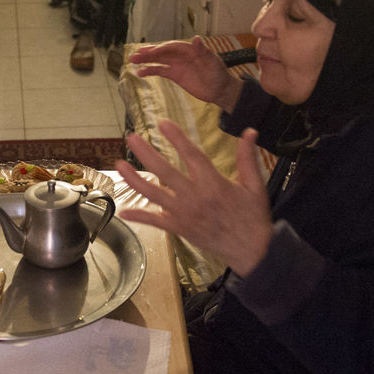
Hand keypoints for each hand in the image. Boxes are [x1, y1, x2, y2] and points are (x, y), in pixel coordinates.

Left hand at [115, 121, 272, 275]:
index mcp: (213, 183)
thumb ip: (247, 157)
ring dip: (134, 179)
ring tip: (119, 165)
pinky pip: (156, 222)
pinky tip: (123, 211)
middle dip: (146, 153)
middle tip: (132, 138)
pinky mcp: (179, 228)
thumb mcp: (254, 185)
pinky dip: (139, 217)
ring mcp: (184, 214)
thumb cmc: (253, 216)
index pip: (191, 155)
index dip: (176, 138)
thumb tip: (250, 131)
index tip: (162, 123)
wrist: (251, 250)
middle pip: (165, 171)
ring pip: (154, 194)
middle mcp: (194, 197)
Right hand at [128, 37, 242, 112]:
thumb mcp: (213, 62)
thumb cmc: (219, 74)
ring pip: (158, 60)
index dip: (161, 49)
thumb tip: (197, 38)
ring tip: (132, 61)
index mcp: (190, 50)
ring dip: (146, 60)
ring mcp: (177, 65)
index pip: (172, 47)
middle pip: (162, 52)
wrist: (220, 90)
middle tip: (135, 54)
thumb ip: (203, 51)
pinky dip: (150, 71)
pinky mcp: (175, 75)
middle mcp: (181, 55)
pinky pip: (160, 71)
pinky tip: (140, 73)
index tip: (150, 53)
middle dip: (148, 53)